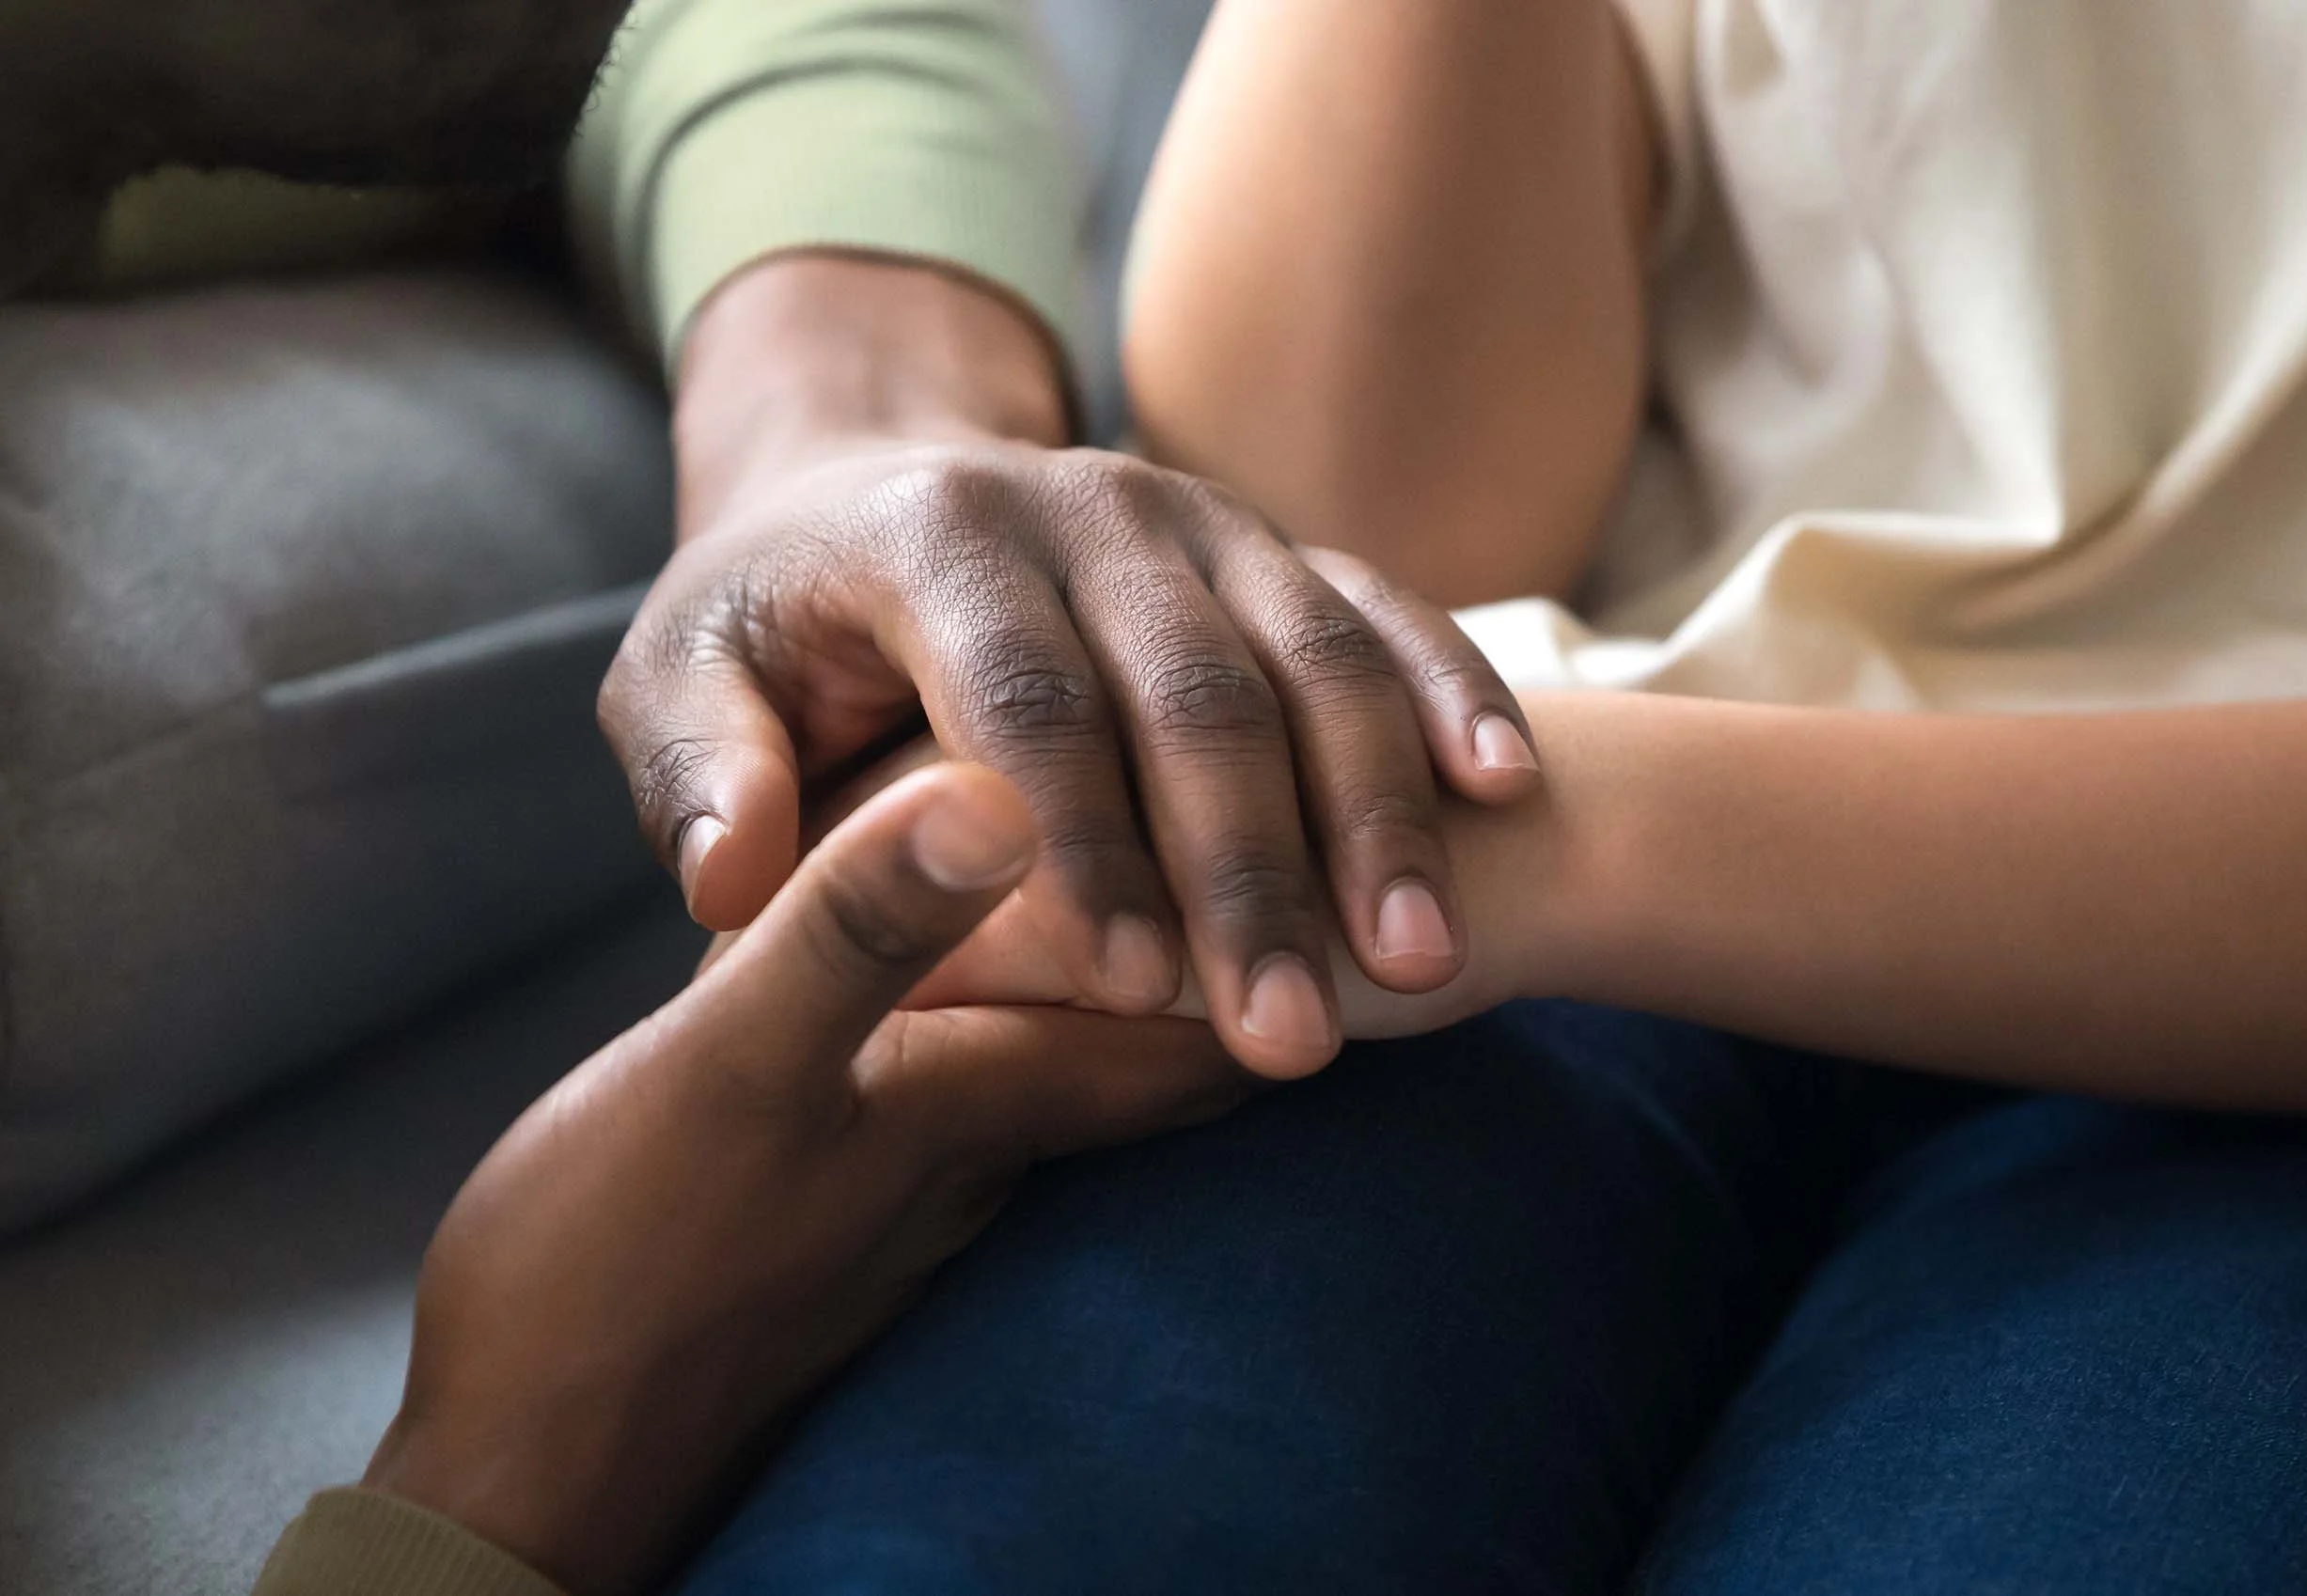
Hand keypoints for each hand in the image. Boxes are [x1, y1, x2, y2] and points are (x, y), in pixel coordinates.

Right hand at [362, 762, 1251, 1595]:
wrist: (525, 1464)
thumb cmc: (616, 1268)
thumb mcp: (732, 1073)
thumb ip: (857, 936)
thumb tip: (999, 792)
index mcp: (981, 1104)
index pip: (1196, 1028)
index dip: (1279, 938)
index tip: (1346, 851)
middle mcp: (980, 1152)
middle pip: (1158, 1047)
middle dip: (1221, 948)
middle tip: (1281, 840)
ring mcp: (912, 1189)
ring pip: (1070, 1063)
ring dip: (1115, 974)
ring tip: (1148, 863)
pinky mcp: (838, 1204)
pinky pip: (971, 1083)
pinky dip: (1005, 1012)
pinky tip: (971, 972)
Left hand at [599, 255, 1543, 1080]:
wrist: (870, 472)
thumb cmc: (775, 622)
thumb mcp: (685, 681)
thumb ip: (707, 777)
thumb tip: (735, 888)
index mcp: (937, 533)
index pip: (1027, 697)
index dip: (1088, 844)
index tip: (1137, 987)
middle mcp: (1087, 502)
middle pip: (1194, 689)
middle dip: (1251, 869)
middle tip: (1292, 1031)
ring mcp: (1199, 515)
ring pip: (1312, 656)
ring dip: (1374, 812)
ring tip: (1423, 962)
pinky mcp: (1272, 540)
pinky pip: (1379, 609)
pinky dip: (1448, 693)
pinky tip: (1506, 792)